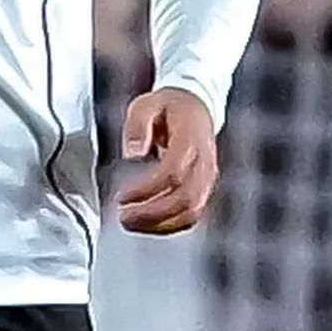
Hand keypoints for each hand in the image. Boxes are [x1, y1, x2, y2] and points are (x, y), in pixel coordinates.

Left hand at [115, 87, 219, 236]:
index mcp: (191, 139)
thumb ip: (138, 126)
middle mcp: (204, 162)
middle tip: (124, 217)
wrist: (196, 106)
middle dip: (152, 214)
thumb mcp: (146, 104)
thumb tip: (132, 153)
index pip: (174, 172)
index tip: (123, 196)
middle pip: (185, 199)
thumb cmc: (169, 107)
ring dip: (160, 225)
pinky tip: (148, 226)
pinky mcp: (204, 189)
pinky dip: (170, 226)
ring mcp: (208, 178)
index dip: (148, 189)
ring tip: (132, 224)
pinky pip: (192, 215)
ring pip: (191, 212)